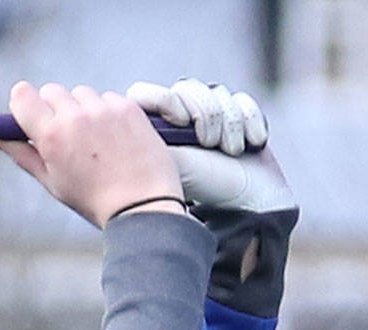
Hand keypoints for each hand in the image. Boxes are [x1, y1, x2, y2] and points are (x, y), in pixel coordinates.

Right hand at [0, 81, 182, 227]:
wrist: (142, 204)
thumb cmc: (92, 199)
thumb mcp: (51, 181)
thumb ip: (23, 154)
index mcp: (51, 136)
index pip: (22, 95)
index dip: (23, 103)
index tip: (28, 114)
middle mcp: (76, 116)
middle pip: (52, 91)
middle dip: (52, 107)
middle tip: (64, 134)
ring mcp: (104, 109)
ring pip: (81, 93)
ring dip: (81, 108)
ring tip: (94, 139)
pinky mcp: (128, 107)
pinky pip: (107, 98)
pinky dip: (106, 111)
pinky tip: (113, 137)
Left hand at [126, 78, 295, 211]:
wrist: (248, 202)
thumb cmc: (203, 186)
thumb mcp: (166, 161)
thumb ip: (143, 138)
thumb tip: (118, 123)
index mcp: (152, 130)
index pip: (144, 93)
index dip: (165, 100)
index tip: (180, 121)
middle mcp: (177, 120)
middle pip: (187, 88)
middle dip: (205, 115)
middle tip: (208, 143)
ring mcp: (208, 117)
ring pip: (217, 93)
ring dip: (229, 122)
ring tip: (229, 150)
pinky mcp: (237, 117)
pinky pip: (241, 101)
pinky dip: (249, 122)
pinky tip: (249, 144)